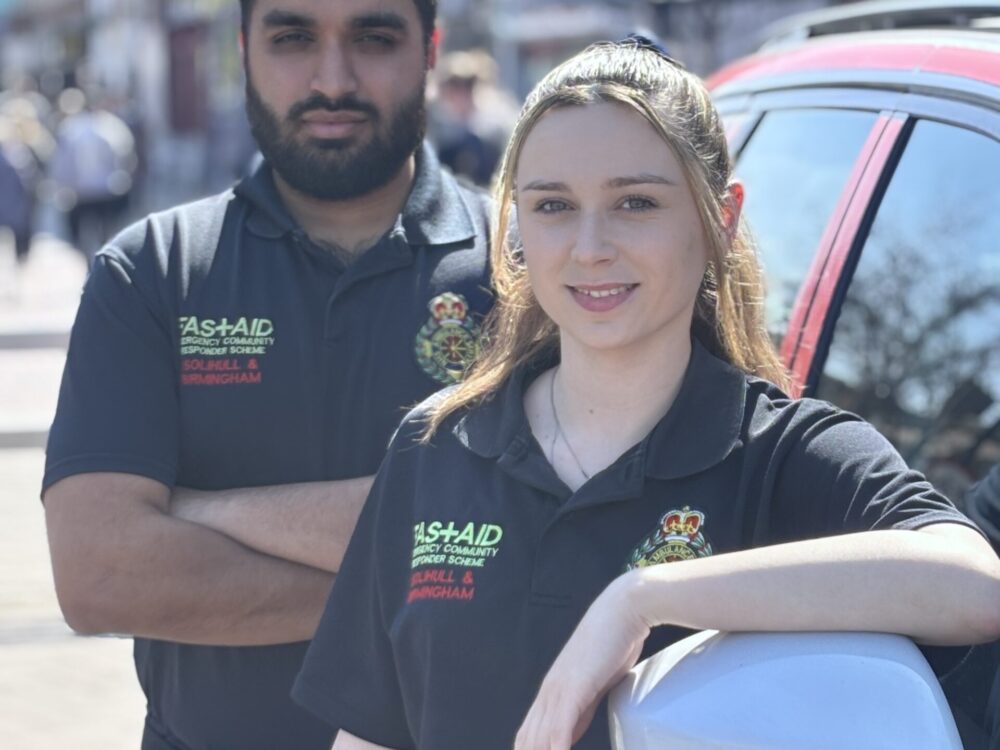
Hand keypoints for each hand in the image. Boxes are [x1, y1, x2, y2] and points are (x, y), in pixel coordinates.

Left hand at [514, 572, 650, 749]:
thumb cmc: (613, 641)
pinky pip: (559, 728)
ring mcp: (558, 689)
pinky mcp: (573, 687)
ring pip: (538, 738)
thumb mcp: (594, 682)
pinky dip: (555, 748)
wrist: (623, 610)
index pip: (529, 734)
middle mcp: (549, 692)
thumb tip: (573, 729)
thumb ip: (582, 705)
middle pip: (526, 740)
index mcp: (552, 691)